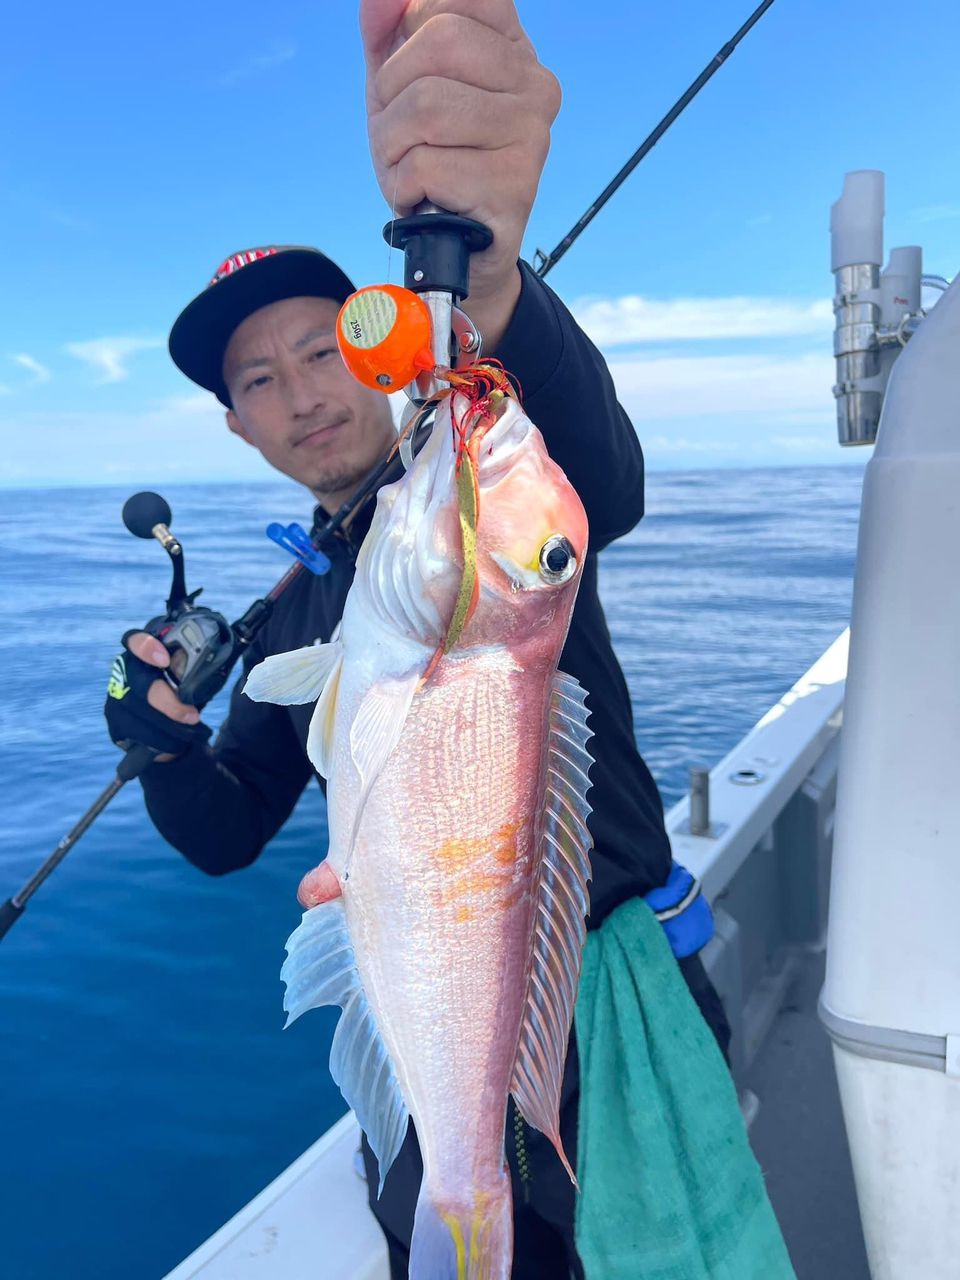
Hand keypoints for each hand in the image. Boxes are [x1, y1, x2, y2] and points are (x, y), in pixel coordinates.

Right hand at [105, 631, 208, 763]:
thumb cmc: (181, 690)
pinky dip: (160, 740)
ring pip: (140, 713)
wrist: (165, 723)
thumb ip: (197, 666)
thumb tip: (215, 662)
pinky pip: (136, 733)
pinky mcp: (115, 721)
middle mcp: (124, 671)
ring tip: (189, 730)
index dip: (146, 648)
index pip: (135, 641)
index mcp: (144, 653)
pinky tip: (175, 742)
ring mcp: (115, 697)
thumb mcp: (191, 675)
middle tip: (192, 716)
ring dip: (169, 726)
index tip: (164, 660)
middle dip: (169, 704)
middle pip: (141, 685)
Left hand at [361, 0, 560, 346]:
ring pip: (427, 105)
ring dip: (393, 145)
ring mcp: (531, 134)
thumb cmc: (431, 158)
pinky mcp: (513, 185)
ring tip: (412, 168)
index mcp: (512, 46)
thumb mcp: (398, 84)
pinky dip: (404, 186)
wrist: (458, 246)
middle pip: (440, 40)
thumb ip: (385, 29)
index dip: (410, 27)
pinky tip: (424, 198)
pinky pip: (425, 164)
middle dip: (394, 91)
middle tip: (404, 134)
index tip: (409, 73)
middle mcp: (535, 83)